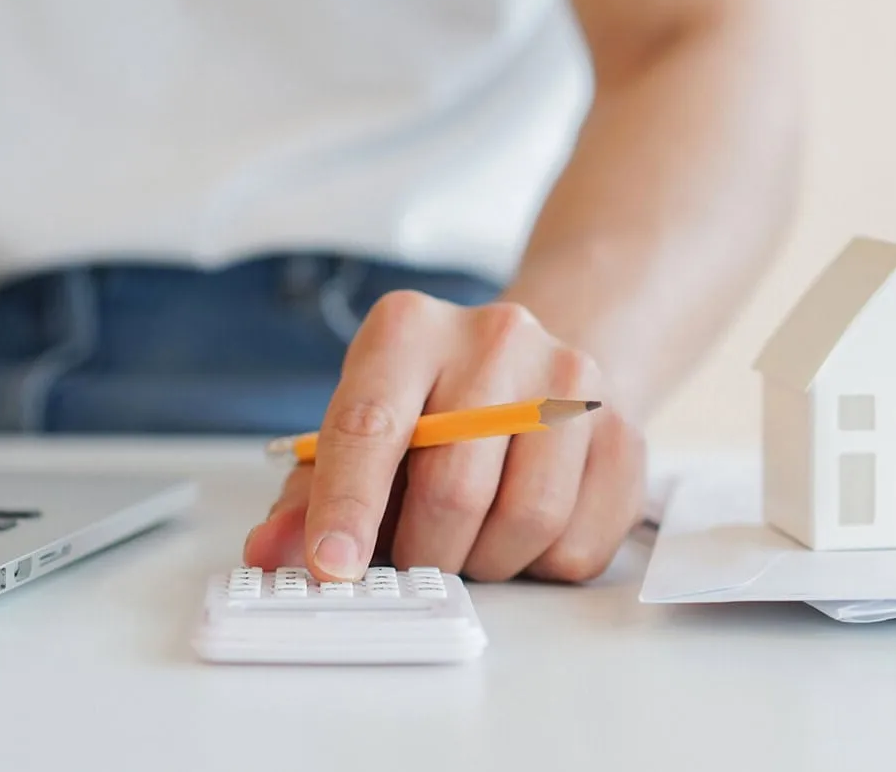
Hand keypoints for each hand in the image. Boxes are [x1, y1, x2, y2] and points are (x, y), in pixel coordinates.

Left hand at [241, 292, 646, 582]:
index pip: (370, 426)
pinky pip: (580, 543)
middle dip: (425, 551)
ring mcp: (571, 380)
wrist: (538, 367)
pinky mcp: (624, 431)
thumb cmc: (431, 408)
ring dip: (486, 562)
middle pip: (453, 488)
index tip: (333, 567)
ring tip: (470, 540)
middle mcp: (495, 337)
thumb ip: (311, 494)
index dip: (348, 508)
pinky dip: (541, 565)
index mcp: (408, 329)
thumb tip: (271, 552)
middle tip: (417, 554)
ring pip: (527, 521)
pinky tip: (524, 532)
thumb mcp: (360, 428)